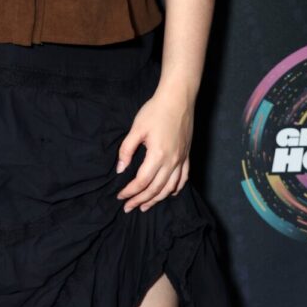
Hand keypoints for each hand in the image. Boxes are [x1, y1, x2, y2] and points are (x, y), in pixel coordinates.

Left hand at [114, 83, 193, 212]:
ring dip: (157, 199)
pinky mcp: (187, 155)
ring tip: (145, 206)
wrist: (178, 99)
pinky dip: (176, 189)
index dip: (130, 192)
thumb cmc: (155, 111)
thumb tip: (120, 169)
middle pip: (156, 189)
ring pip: (170, 188)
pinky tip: (170, 194)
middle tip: (128, 207)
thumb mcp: (136, 128)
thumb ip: (126, 150)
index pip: (142, 181)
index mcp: (157, 155)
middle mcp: (172, 161)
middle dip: (140, 200)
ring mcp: (181, 159)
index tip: (120, 197)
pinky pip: (184, 178)